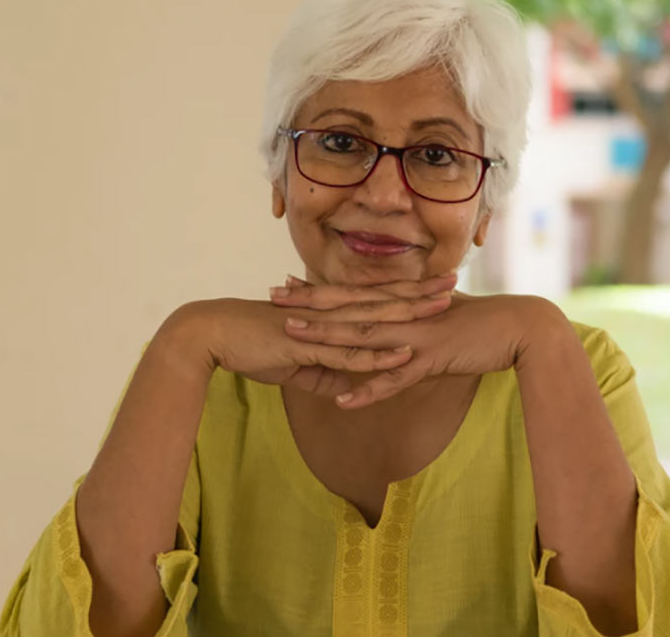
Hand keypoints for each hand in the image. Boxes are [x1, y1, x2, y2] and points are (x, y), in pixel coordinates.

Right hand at [167, 290, 450, 398]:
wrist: (213, 335)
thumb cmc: (251, 344)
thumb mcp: (295, 362)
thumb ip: (324, 373)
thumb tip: (346, 388)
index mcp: (327, 310)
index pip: (376, 296)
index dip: (407, 289)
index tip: (436, 282)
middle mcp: (328, 312)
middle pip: (383, 300)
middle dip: (420, 293)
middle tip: (456, 282)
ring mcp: (320, 327)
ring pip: (372, 322)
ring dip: (408, 317)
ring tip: (441, 311)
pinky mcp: (307, 346)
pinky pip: (347, 354)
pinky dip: (377, 356)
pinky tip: (402, 357)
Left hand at [272, 283, 566, 407]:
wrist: (520, 327)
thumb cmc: (482, 324)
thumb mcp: (439, 319)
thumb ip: (411, 323)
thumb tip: (391, 328)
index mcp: (403, 304)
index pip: (353, 295)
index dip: (319, 291)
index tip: (286, 285)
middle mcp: (404, 314)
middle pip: (348, 309)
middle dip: (309, 306)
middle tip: (273, 299)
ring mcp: (416, 335)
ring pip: (363, 337)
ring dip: (328, 338)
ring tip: (293, 340)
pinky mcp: (432, 358)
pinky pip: (394, 378)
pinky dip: (369, 389)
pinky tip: (343, 401)